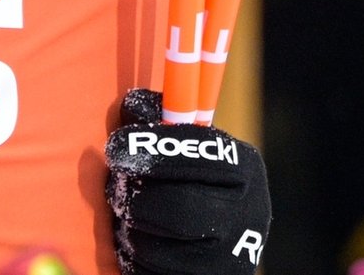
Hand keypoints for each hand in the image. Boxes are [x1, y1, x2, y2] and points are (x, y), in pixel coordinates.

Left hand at [105, 89, 270, 273]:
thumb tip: (132, 105)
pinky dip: (133, 258)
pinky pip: (147, 271)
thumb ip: (158, 124)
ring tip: (132, 218)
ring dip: (129, 230)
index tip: (116, 147)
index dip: (149, 147)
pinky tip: (140, 244)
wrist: (217, 246)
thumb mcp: (183, 149)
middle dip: (135, 196)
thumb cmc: (188, 183)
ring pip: (154, 245)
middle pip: (175, 206)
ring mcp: (230, 259)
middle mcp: (247, 216)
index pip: (195, 154)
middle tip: (120, 191)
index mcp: (242, 168)